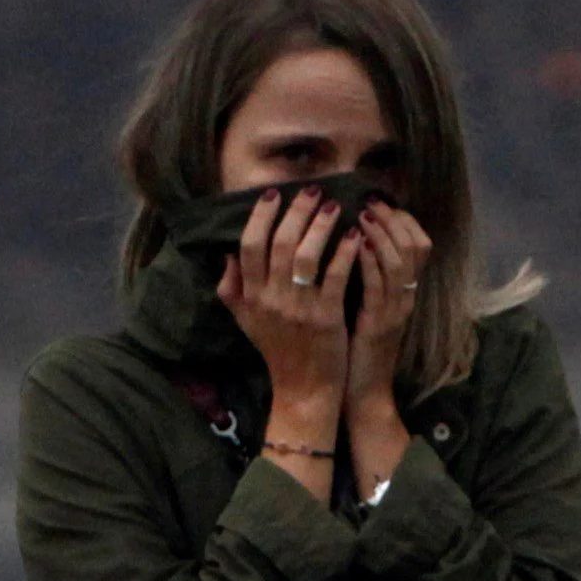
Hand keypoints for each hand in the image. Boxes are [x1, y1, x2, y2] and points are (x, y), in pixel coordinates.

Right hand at [216, 187, 352, 459]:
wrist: (303, 390)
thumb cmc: (277, 351)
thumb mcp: (246, 321)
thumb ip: (232, 289)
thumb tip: (226, 254)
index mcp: (251, 297)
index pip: (248, 246)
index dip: (261, 216)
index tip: (273, 195)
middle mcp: (271, 300)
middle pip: (278, 243)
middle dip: (296, 211)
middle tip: (313, 191)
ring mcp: (299, 309)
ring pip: (305, 254)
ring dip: (320, 225)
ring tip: (335, 206)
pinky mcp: (326, 317)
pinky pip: (335, 276)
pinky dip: (345, 252)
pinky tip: (354, 235)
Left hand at [343, 202, 431, 394]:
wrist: (361, 394)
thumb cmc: (356, 348)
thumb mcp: (367, 307)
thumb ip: (366, 276)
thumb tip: (351, 239)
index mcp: (404, 293)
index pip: (419, 244)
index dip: (402, 219)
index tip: (378, 200)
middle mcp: (406, 298)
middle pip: (414, 246)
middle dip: (392, 219)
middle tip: (370, 200)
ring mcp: (395, 312)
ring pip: (399, 262)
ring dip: (381, 234)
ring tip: (363, 214)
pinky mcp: (378, 325)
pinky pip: (378, 286)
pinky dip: (369, 262)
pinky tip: (356, 246)